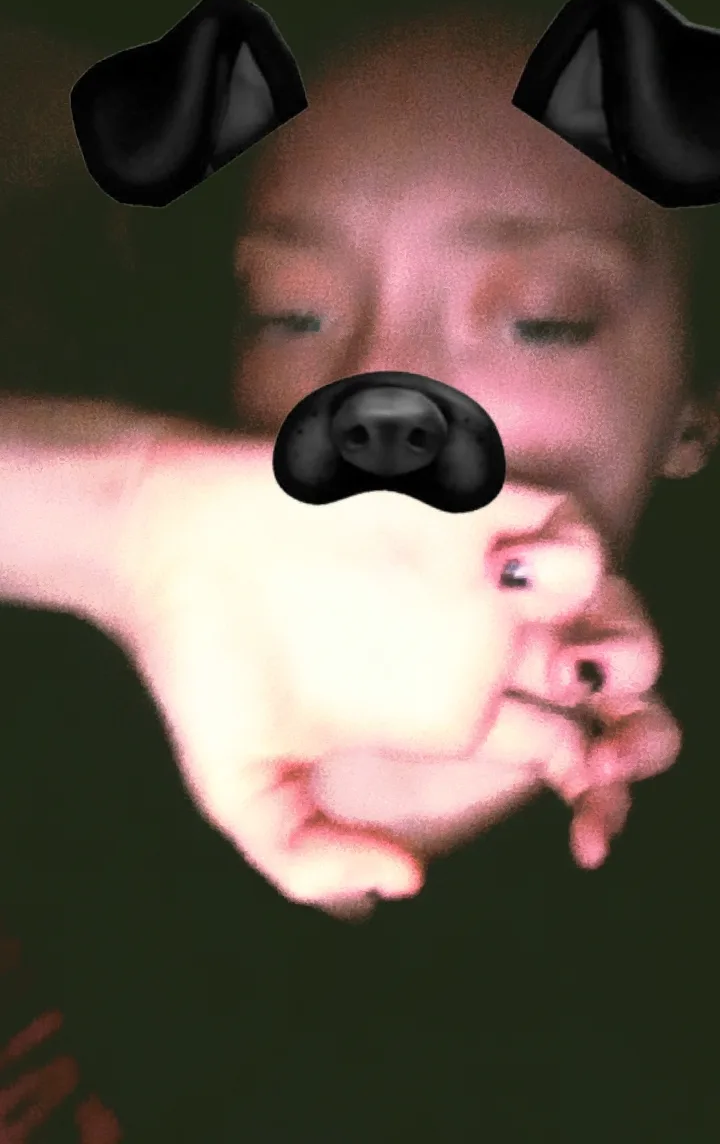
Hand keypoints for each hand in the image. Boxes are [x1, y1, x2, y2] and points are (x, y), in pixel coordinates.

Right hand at [109, 436, 606, 910]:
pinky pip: (552, 517)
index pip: (551, 743)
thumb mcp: (240, 792)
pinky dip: (566, 549)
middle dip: (629, 696)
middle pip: (594, 669)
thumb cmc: (199, 666)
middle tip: (604, 713)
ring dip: (612, 620)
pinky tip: (515, 578)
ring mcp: (463, 572)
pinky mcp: (450, 507)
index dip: (590, 773)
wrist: (162, 547)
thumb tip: (402, 887)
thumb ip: (308, 858)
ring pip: (593, 593)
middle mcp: (465, 640)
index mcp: (438, 709)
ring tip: (568, 646)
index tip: (588, 796)